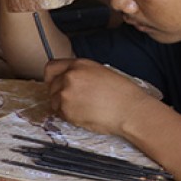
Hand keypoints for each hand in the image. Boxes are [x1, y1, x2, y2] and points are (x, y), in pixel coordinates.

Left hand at [45, 58, 160, 139]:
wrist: (129, 109)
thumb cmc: (121, 93)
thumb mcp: (100, 72)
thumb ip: (81, 73)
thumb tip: (69, 80)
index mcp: (79, 64)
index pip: (51, 67)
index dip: (52, 77)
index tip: (55, 84)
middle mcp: (69, 76)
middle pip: (51, 86)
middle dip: (59, 94)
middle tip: (75, 101)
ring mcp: (66, 94)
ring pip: (54, 101)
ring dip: (63, 106)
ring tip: (83, 108)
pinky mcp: (67, 110)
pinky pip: (60, 114)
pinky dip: (68, 116)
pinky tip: (84, 115)